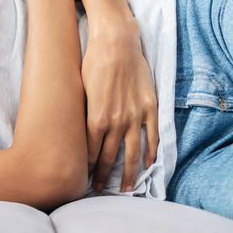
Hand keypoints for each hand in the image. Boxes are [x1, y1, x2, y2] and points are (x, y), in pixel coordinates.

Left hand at [82, 20, 157, 192]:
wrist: (115, 43)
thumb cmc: (92, 62)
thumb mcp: (80, 91)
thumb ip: (84, 114)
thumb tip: (80, 133)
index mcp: (95, 119)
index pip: (90, 152)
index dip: (87, 167)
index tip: (84, 178)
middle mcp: (116, 122)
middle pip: (109, 157)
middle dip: (103, 175)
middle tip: (100, 190)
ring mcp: (135, 116)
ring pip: (133, 153)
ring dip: (130, 173)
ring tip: (127, 188)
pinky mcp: (150, 107)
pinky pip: (153, 136)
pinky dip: (152, 152)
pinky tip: (149, 164)